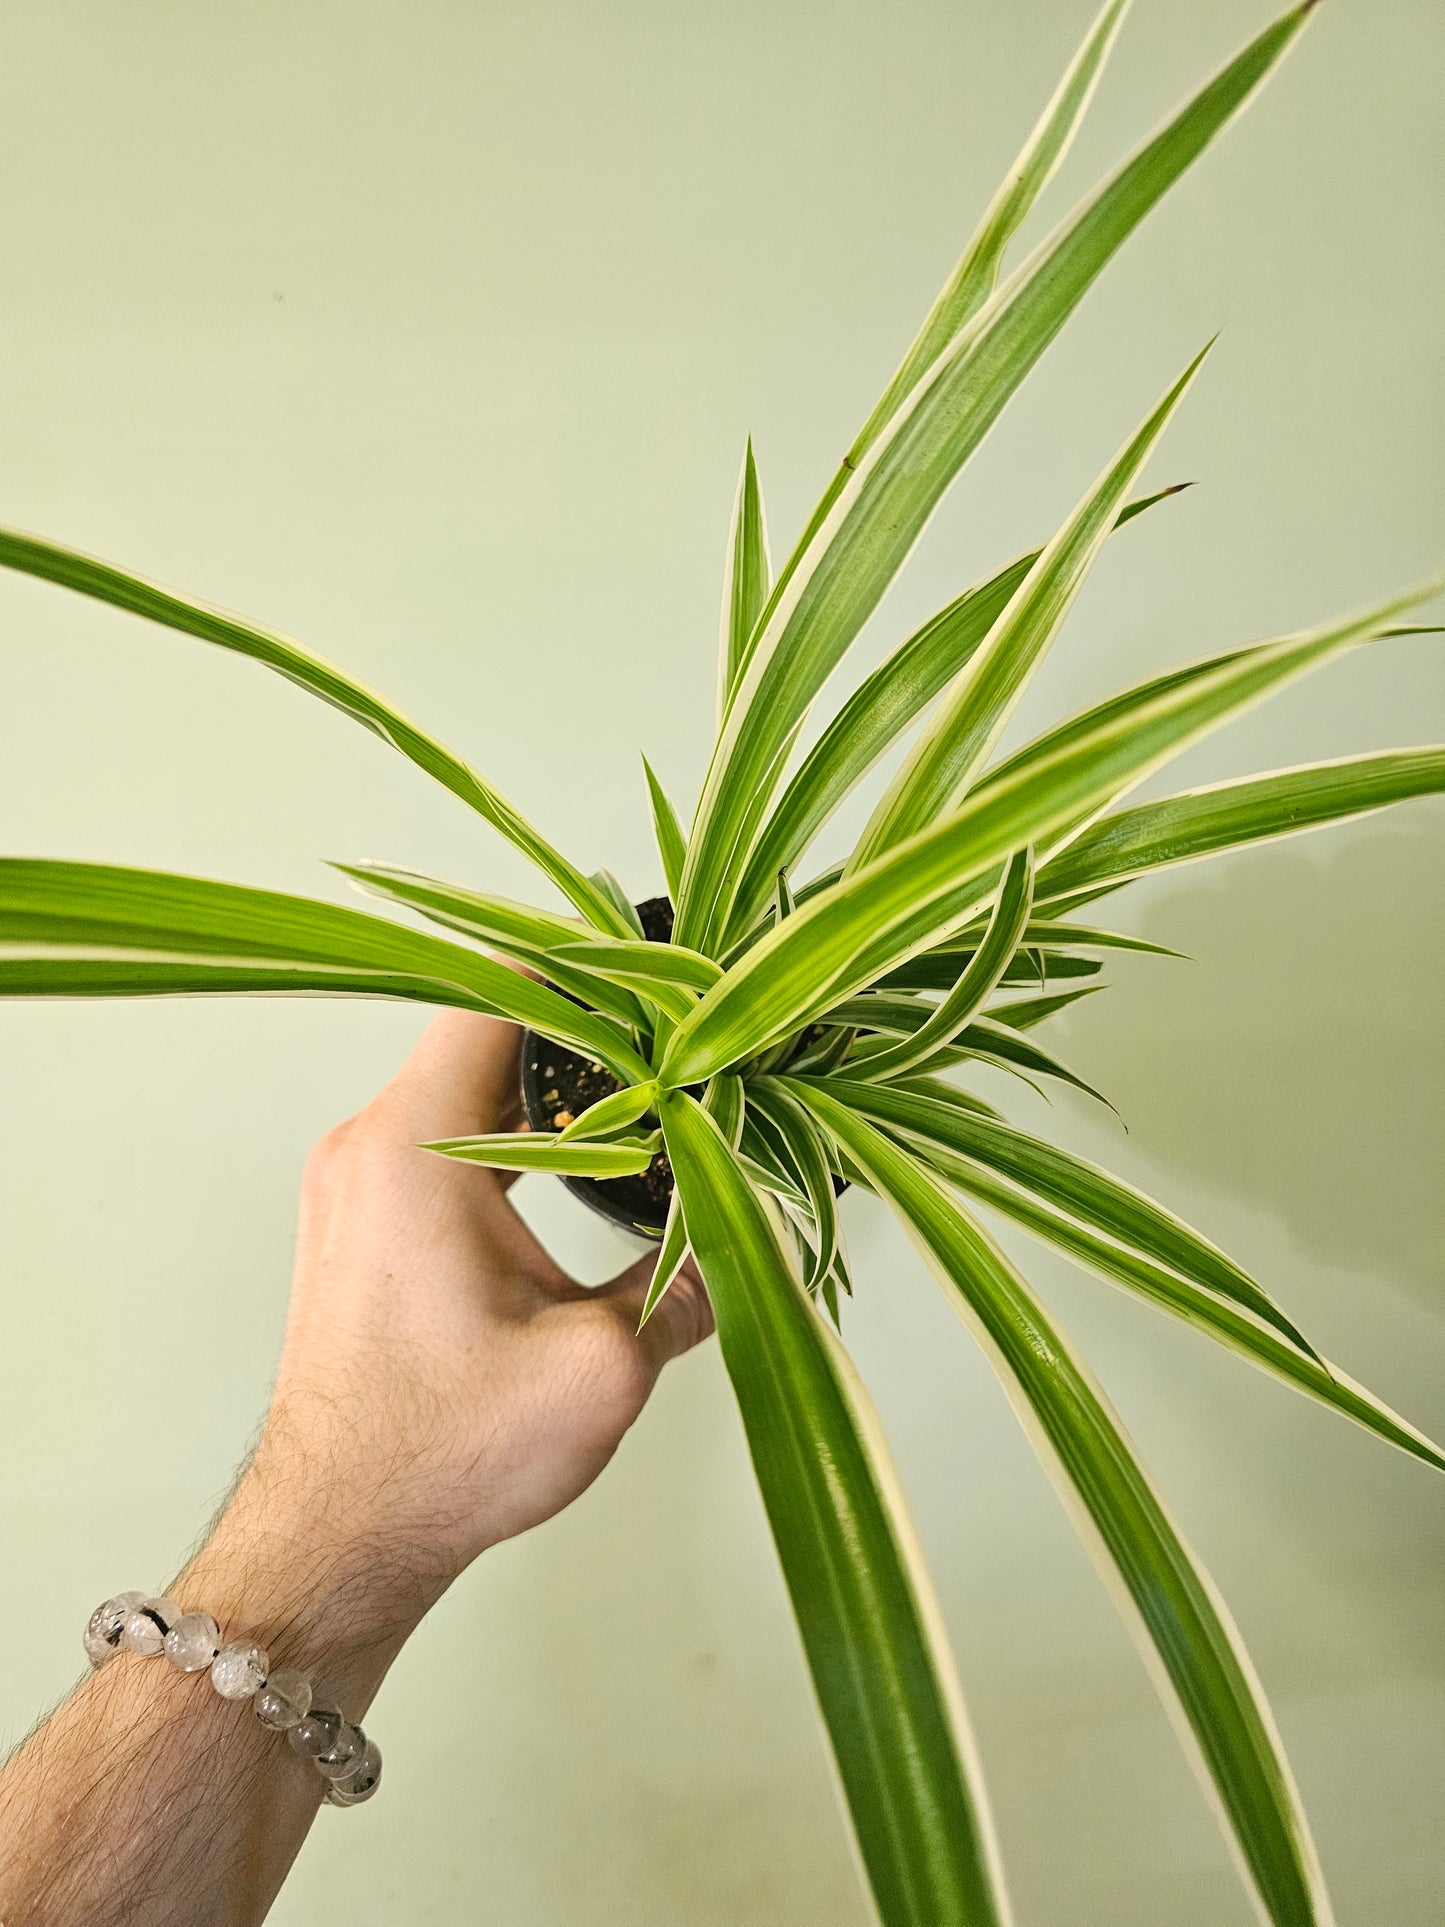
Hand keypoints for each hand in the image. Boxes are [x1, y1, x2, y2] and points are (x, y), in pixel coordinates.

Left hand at [217, 1007, 712, 1642]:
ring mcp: (354, 1183)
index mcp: (413, 1147)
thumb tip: (736, 1250)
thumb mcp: (600, 1369)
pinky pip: (441, 1137)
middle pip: (486, 1034)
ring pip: (465, 1087)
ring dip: (549, 1091)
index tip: (662, 986)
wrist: (336, 1536)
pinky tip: (578, 1166)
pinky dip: (511, 1134)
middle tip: (676, 1051)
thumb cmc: (440, 1456)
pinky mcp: (359, 1223)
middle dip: (588, 1038)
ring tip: (642, 1105)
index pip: (498, 996)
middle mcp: (368, 1146)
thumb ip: (682, 1289)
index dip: (589, 980)